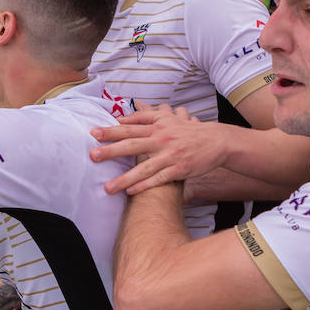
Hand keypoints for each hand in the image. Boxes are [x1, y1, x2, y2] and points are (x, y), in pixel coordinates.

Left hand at [89, 104, 224, 193]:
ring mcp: (171, 156)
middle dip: (112, 151)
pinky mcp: (180, 170)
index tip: (93, 133)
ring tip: (107, 188)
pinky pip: (159, 179)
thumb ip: (144, 116)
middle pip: (133, 145)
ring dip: (125, 178)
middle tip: (93, 156)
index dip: (112, 131)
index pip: (130, 128)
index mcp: (157, 127)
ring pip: (144, 168)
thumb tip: (121, 117)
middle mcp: (162, 140)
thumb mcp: (167, 118)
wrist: (216, 141)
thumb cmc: (187, 130)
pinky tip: (131, 192)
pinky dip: (145, 185)